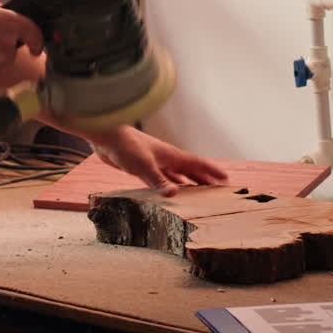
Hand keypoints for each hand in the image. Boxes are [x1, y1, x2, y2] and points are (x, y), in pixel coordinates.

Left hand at [85, 126, 226, 196]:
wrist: (106, 137)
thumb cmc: (126, 146)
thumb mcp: (143, 165)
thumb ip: (158, 180)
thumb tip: (174, 193)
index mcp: (171, 155)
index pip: (197, 164)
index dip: (211, 171)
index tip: (226, 179)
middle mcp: (166, 159)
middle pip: (190, 171)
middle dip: (204, 180)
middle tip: (218, 190)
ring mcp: (156, 162)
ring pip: (177, 175)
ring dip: (188, 184)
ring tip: (199, 194)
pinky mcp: (143, 168)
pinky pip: (163, 179)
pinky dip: (170, 185)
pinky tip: (172, 192)